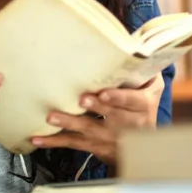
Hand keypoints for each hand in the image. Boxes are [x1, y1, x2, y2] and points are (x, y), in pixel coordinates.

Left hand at [30, 75, 164, 166]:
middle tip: (80, 100)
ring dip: (70, 123)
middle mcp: (128, 124)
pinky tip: (38, 139)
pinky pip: (74, 144)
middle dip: (95, 108)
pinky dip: (55, 142)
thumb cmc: (143, 107)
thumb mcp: (152, 88)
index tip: (104, 94)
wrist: (145, 147)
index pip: (131, 101)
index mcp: (142, 105)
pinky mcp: (96, 146)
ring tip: (52, 117)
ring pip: (89, 129)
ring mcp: (110, 137)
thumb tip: (137, 45)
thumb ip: (145, 70)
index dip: (118, 98)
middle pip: (110, 115)